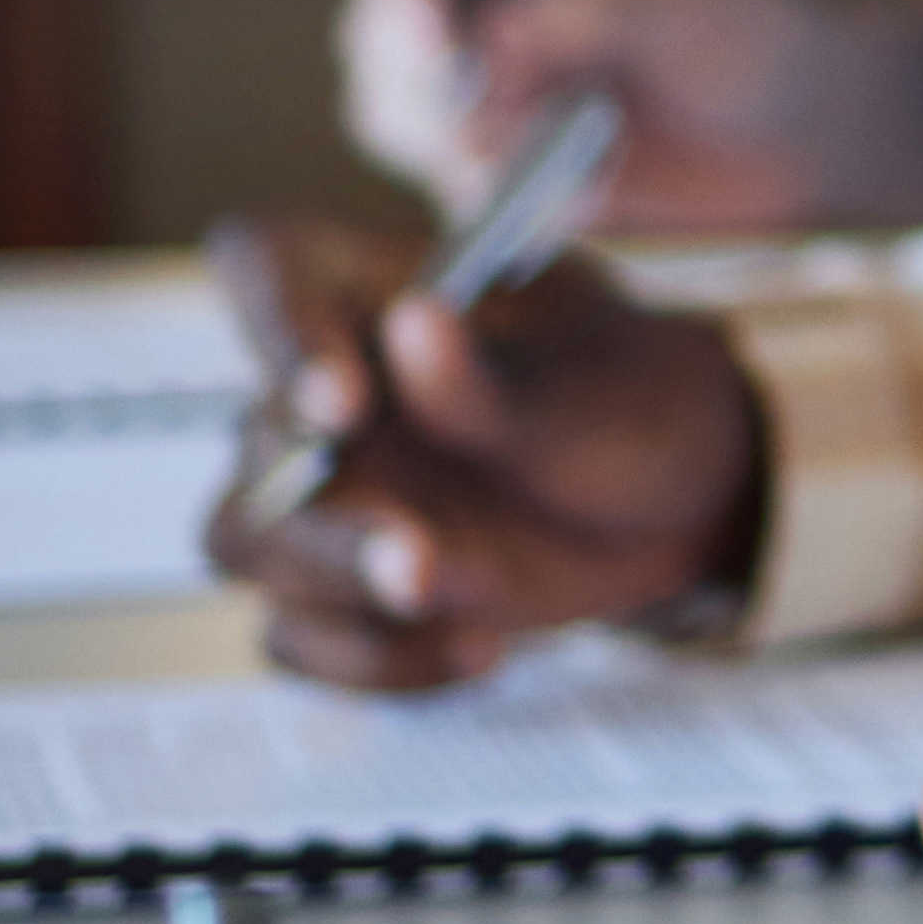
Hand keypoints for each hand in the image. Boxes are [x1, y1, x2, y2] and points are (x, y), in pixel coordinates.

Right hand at [207, 222, 766, 690]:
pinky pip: (296, 634)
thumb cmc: (626, 404)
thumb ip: (496, 378)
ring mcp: (316, 487)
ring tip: (468, 618)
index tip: (339, 402)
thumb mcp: (594, 390)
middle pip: (257, 442)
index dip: (282, 331)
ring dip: (342, 592)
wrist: (673, 501)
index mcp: (369, 285)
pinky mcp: (334, 581)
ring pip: (250, 543)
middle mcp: (318, 384)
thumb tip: (414, 326)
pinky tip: (479, 648)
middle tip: (418, 559)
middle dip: (326, 518)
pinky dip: (377, 658)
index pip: (269, 266)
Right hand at [340, 0, 922, 242]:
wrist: (801, 129)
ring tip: (534, 147)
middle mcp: (466, 11)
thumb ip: (581, 10)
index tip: (438, 25)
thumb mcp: (675, 0)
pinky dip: (492, 196)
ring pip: (393, 112)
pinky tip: (563, 200)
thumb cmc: (742, 30)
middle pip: (375, 30)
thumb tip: (489, 43)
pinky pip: (456, 189)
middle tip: (471, 97)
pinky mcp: (496, 175)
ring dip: (445, 132)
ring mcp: (471, 97)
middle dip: (412, 67)